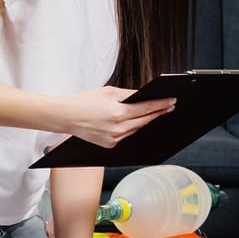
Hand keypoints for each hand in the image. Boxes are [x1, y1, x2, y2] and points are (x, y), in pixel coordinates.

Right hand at [60, 85, 175, 148]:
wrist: (66, 116)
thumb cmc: (85, 102)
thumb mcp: (109, 92)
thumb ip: (129, 94)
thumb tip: (145, 95)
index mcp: (118, 114)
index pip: (146, 109)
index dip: (161, 104)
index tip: (171, 101)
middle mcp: (117, 129)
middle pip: (145, 120)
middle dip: (158, 112)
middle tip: (169, 105)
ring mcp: (114, 139)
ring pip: (137, 129)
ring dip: (146, 120)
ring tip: (157, 111)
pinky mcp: (110, 145)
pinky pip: (127, 135)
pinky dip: (132, 127)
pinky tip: (137, 121)